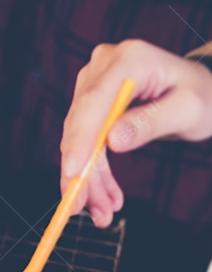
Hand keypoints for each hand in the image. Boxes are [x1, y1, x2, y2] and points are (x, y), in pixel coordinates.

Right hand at [59, 40, 211, 226]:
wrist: (201, 90)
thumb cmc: (202, 97)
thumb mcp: (188, 111)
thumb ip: (151, 123)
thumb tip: (112, 141)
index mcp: (130, 60)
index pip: (94, 103)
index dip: (80, 141)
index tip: (73, 175)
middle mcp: (104, 66)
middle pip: (81, 124)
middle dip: (82, 171)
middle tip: (83, 209)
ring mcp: (93, 81)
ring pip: (78, 138)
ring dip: (87, 178)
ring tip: (102, 212)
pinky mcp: (90, 99)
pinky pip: (84, 139)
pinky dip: (93, 170)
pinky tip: (104, 195)